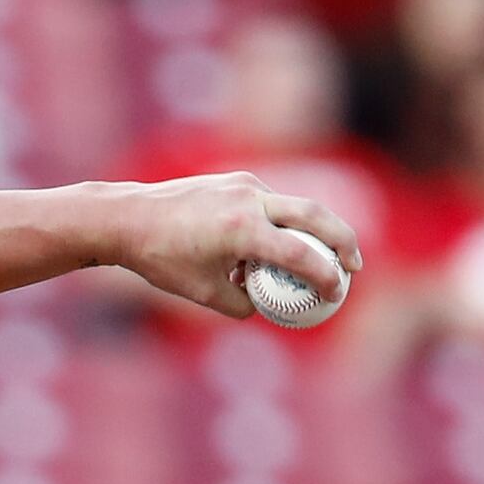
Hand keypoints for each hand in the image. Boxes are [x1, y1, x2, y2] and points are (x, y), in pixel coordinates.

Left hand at [119, 172, 359, 320]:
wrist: (127, 217)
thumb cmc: (161, 259)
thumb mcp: (203, 294)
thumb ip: (242, 303)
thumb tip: (266, 304)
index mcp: (240, 229)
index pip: (298, 254)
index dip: (324, 275)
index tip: (338, 293)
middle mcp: (248, 199)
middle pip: (314, 215)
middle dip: (343, 240)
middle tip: (356, 266)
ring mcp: (244, 184)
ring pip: (294, 207)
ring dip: (308, 234)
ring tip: (316, 262)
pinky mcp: (237, 179)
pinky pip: (270, 203)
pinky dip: (279, 225)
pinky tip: (266, 249)